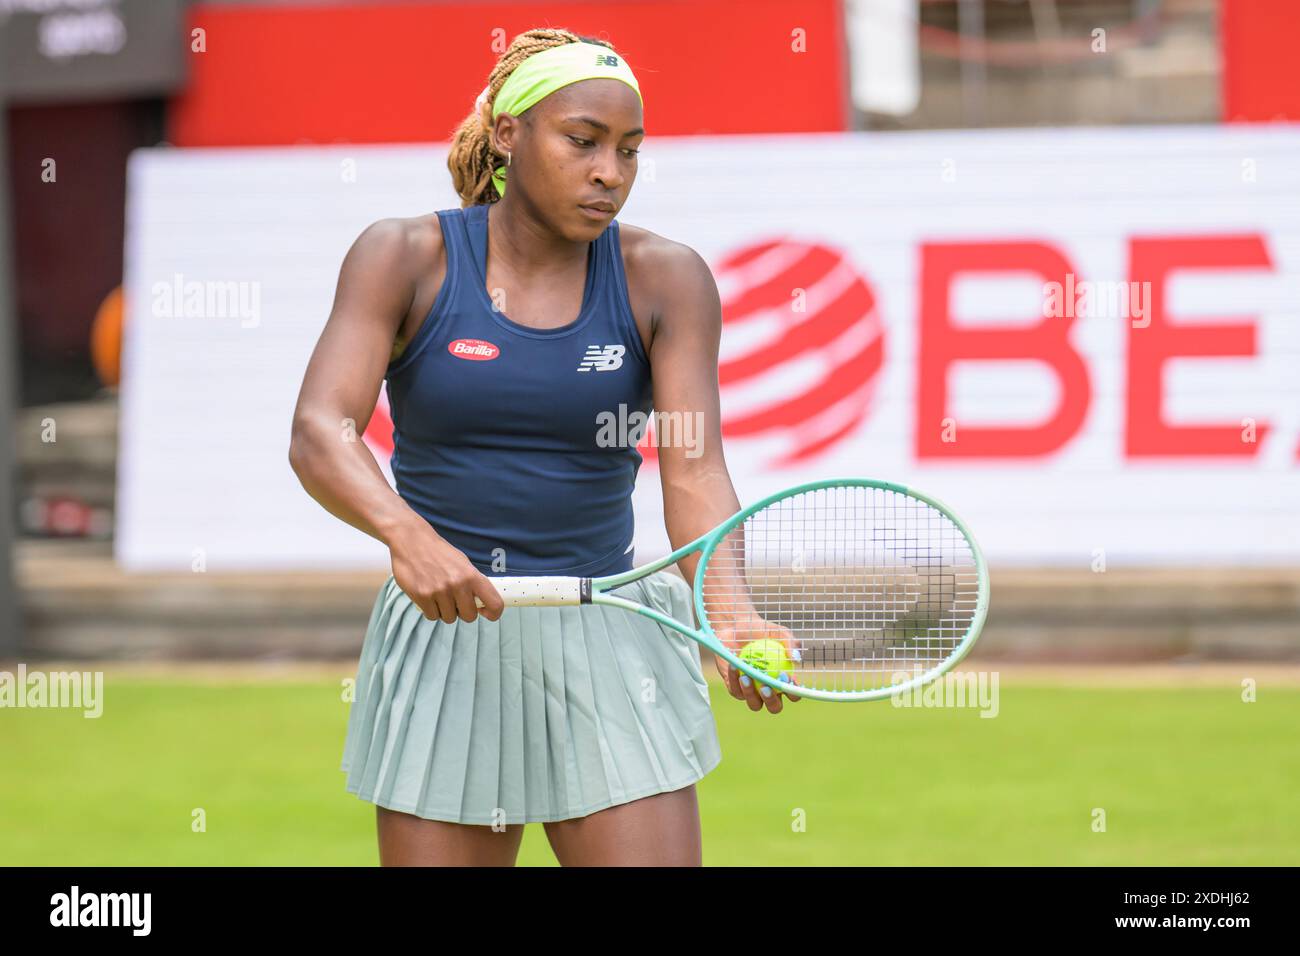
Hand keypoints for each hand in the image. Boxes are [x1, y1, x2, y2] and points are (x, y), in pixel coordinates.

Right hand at [388, 521, 504, 624]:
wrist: (411, 540)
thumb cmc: (438, 552)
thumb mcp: (462, 562)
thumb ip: (473, 582)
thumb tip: (482, 602)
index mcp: (472, 575)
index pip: (494, 603)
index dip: (493, 613)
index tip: (486, 613)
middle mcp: (458, 585)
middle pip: (469, 616)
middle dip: (463, 611)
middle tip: (455, 601)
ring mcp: (439, 592)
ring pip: (449, 618)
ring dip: (445, 610)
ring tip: (439, 595)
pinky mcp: (422, 597)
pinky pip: (432, 616)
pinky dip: (431, 610)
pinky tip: (428, 596)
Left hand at [711, 618, 801, 713]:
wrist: (736, 627)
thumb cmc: (761, 630)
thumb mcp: (778, 632)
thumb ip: (790, 642)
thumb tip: (796, 658)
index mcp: (783, 682)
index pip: (793, 694)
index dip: (792, 691)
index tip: (785, 676)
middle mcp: (769, 691)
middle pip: (774, 707)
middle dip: (771, 701)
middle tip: (766, 687)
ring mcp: (752, 692)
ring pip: (754, 704)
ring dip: (750, 693)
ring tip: (746, 677)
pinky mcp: (735, 688)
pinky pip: (736, 690)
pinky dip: (734, 679)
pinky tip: (734, 666)